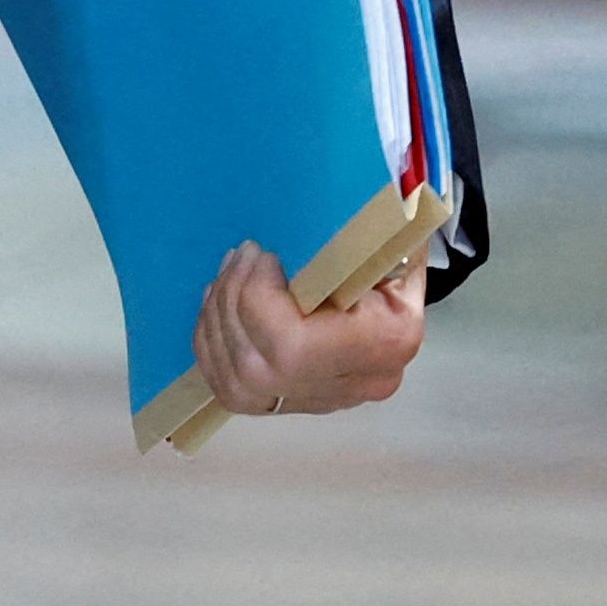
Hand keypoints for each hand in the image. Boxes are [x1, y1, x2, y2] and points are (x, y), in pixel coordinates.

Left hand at [191, 239, 423, 419]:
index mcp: (385, 343)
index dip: (258, 299)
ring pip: (235, 378)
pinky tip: (220, 303)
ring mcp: (318, 403)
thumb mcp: (388, 232)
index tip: (266, 254)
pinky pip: (226, 386)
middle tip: (241, 254)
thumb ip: (360, 226)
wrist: (395, 299)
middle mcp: (353, 386)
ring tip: (230, 269)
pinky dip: (212, 341)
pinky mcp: (288, 406)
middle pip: (256, 365)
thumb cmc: (390, 255)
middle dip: (233, 302)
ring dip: (217, 316)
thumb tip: (327, 199)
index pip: (292, 345)